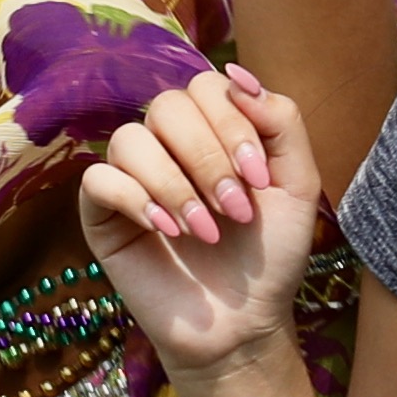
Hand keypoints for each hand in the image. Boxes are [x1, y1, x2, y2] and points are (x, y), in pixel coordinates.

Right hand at [82, 64, 324, 374]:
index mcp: (210, 130)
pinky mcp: (101, 214)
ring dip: (176, 184)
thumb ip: (282, 122)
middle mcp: (166, 146)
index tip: (258, 179)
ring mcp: (131, 178)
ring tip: (204, 230)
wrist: (244, 321)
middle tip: (236, 209)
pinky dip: (136, 200)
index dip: (231, 124)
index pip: (204, 88)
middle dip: (208, 157)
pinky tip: (167, 232)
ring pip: (130, 140)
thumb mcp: (297, 184)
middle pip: (166, 106)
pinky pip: (99, 180)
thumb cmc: (269, 255)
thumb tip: (236, 75)